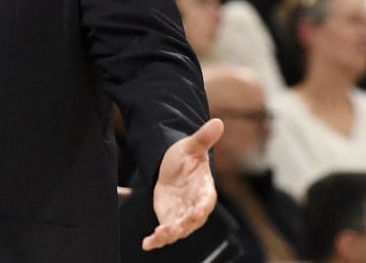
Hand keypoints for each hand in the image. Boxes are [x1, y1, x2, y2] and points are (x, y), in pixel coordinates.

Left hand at [143, 118, 223, 250]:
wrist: (172, 167)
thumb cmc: (186, 157)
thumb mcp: (191, 146)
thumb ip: (204, 138)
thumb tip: (218, 122)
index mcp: (205, 190)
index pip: (206, 201)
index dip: (201, 207)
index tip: (196, 212)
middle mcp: (196, 207)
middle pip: (192, 221)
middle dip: (183, 225)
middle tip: (171, 229)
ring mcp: (183, 216)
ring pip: (179, 230)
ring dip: (169, 235)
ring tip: (157, 237)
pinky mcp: (170, 220)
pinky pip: (165, 233)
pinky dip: (157, 240)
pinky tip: (147, 244)